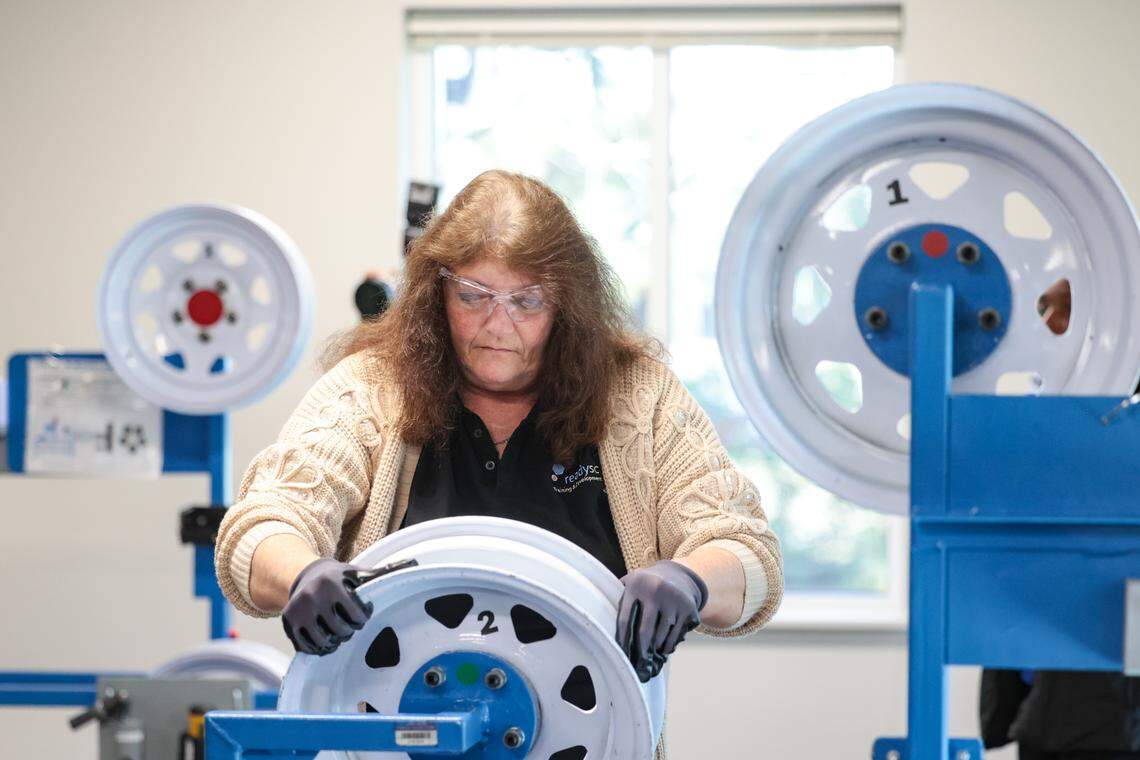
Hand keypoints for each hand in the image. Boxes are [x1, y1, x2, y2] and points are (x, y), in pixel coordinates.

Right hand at [282, 558, 415, 654]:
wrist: (305, 576)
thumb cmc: (340, 577)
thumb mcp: (358, 572)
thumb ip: (385, 572)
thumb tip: (415, 564)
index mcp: (333, 584)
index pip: (356, 615)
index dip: (361, 618)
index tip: (360, 615)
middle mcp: (312, 596)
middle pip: (341, 631)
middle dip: (348, 631)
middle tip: (348, 625)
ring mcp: (298, 610)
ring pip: (324, 642)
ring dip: (334, 642)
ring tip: (338, 633)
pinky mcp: (287, 623)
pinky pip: (306, 647)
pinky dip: (318, 648)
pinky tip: (324, 639)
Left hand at [615, 560, 707, 681]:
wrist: (679, 575)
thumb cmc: (647, 585)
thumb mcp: (632, 582)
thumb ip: (618, 596)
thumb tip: (602, 619)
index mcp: (635, 585)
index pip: (625, 618)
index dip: (622, 638)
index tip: (620, 652)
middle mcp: (654, 590)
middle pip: (644, 630)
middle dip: (640, 649)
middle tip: (637, 663)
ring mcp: (673, 599)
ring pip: (661, 634)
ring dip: (655, 648)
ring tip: (650, 657)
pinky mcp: (687, 607)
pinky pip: (675, 633)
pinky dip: (669, 645)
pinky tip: (664, 650)